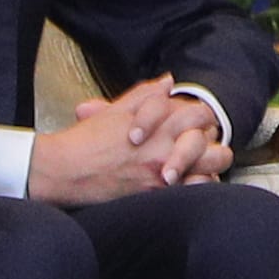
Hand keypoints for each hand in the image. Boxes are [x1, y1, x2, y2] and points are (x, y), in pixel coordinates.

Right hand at [24, 78, 231, 204]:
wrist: (63, 170)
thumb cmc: (86, 141)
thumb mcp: (117, 111)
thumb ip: (146, 95)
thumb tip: (168, 82)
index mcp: (157, 123)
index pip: (200, 113)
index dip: (203, 119)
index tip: (197, 126)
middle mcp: (163, 147)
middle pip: (210, 144)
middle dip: (214, 146)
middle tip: (207, 149)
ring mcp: (160, 173)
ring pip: (207, 171)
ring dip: (208, 169)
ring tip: (201, 171)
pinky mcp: (152, 196)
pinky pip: (190, 194)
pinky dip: (195, 190)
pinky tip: (188, 187)